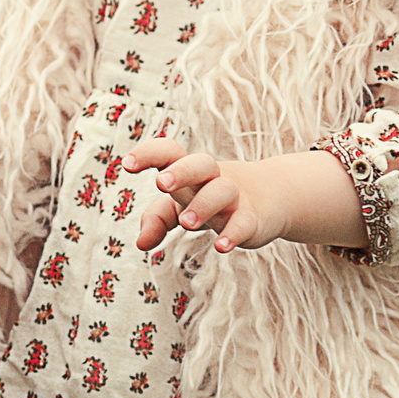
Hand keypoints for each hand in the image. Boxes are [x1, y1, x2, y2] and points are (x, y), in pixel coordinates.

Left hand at [124, 139, 369, 255]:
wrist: (272, 196)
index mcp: (191, 170)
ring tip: (186, 224)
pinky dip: (233, 234)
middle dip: (181, 171)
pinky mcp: (253, 218)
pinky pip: (244, 223)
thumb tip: (141, 244)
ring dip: (203, 205)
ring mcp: (235, 197)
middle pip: (200, 164)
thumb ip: (158, 218)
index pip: (170, 151)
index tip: (126, 164)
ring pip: (222, 191)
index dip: (149, 153)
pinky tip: (221, 246)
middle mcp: (213, 178)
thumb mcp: (183, 203)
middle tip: (161, 183)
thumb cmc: (212, 197)